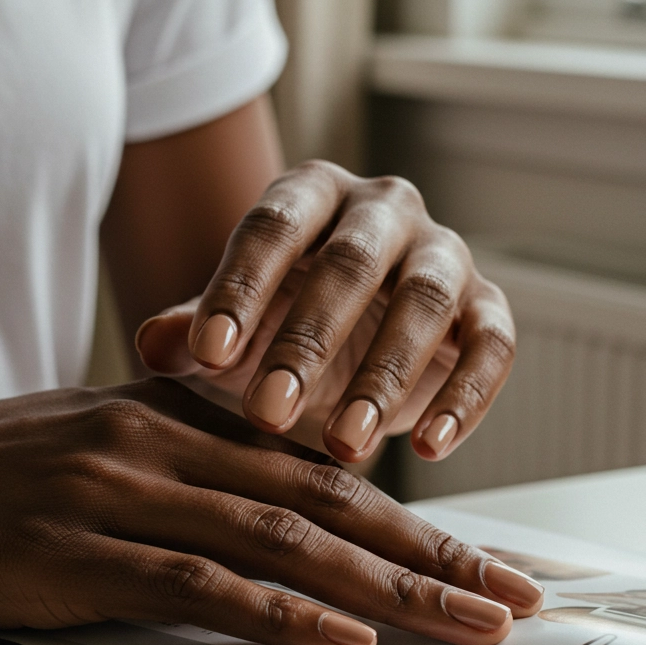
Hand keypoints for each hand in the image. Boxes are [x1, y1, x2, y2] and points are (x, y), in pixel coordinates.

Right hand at [0, 380, 540, 644]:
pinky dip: (282, 610)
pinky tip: (347, 633)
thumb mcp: (91, 446)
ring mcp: (118, 493)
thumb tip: (265, 512)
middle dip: (432, 552)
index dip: (410, 511)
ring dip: (389, 584)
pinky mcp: (74, 551)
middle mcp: (159, 442)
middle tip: (511, 598)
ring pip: (282, 537)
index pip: (318, 465)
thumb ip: (181, 464)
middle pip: (325, 498)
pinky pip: (197, 580)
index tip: (479, 559)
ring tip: (467, 624)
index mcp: (170, 414)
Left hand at [136, 163, 514, 462]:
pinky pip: (491, 347)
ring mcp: (444, 255)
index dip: (242, 289)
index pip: (273, 227)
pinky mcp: (488, 309)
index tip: (208, 357)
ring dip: (386, 378)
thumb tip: (154, 345)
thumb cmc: (278, 326)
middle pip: (352, 263)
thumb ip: (194, 334)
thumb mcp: (231, 330)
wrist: (350, 344)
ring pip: (425, 304)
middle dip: (308, 342)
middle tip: (268, 414)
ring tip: (344, 444)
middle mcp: (384, 211)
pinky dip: (466, 399)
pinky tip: (430, 449)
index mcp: (310, 194)